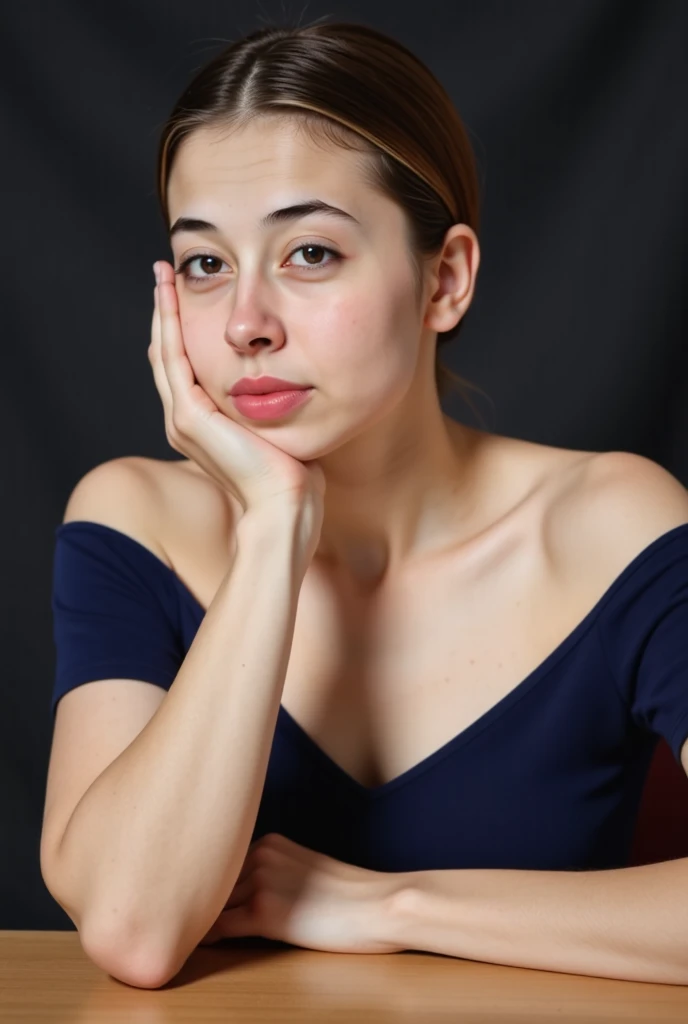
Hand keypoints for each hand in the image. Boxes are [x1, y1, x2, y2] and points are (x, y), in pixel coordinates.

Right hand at [148, 261, 325, 524]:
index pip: (184, 367)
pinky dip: (170, 326)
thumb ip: (272, 406)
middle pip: (167, 354)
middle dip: (166, 313)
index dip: (182, 330)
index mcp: (203, 425)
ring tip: (163, 276)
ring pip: (165, 352)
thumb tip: (288, 385)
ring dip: (163, 311)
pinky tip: (170, 297)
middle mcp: (184, 422)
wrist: (285, 506)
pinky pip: (173, 359)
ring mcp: (183, 420)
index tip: (186, 296)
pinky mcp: (190, 418)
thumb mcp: (278, 430)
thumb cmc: (292, 477)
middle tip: (164, 274)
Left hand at [198, 832, 407, 953]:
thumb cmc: (348, 894)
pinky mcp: (264, 911)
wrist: (377, 904)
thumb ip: (270, 872)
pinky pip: (221, 928)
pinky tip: (199, 946)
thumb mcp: (304, 869)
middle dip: (199, 902)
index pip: (222, 864)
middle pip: (213, 884)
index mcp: (269, 841)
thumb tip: (236, 897)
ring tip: (183, 933)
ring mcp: (261, 880)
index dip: (206, 885)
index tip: (187, 895)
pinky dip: (207, 938)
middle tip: (173, 916)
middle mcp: (260, 854)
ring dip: (200, 921)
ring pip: (213, 906)